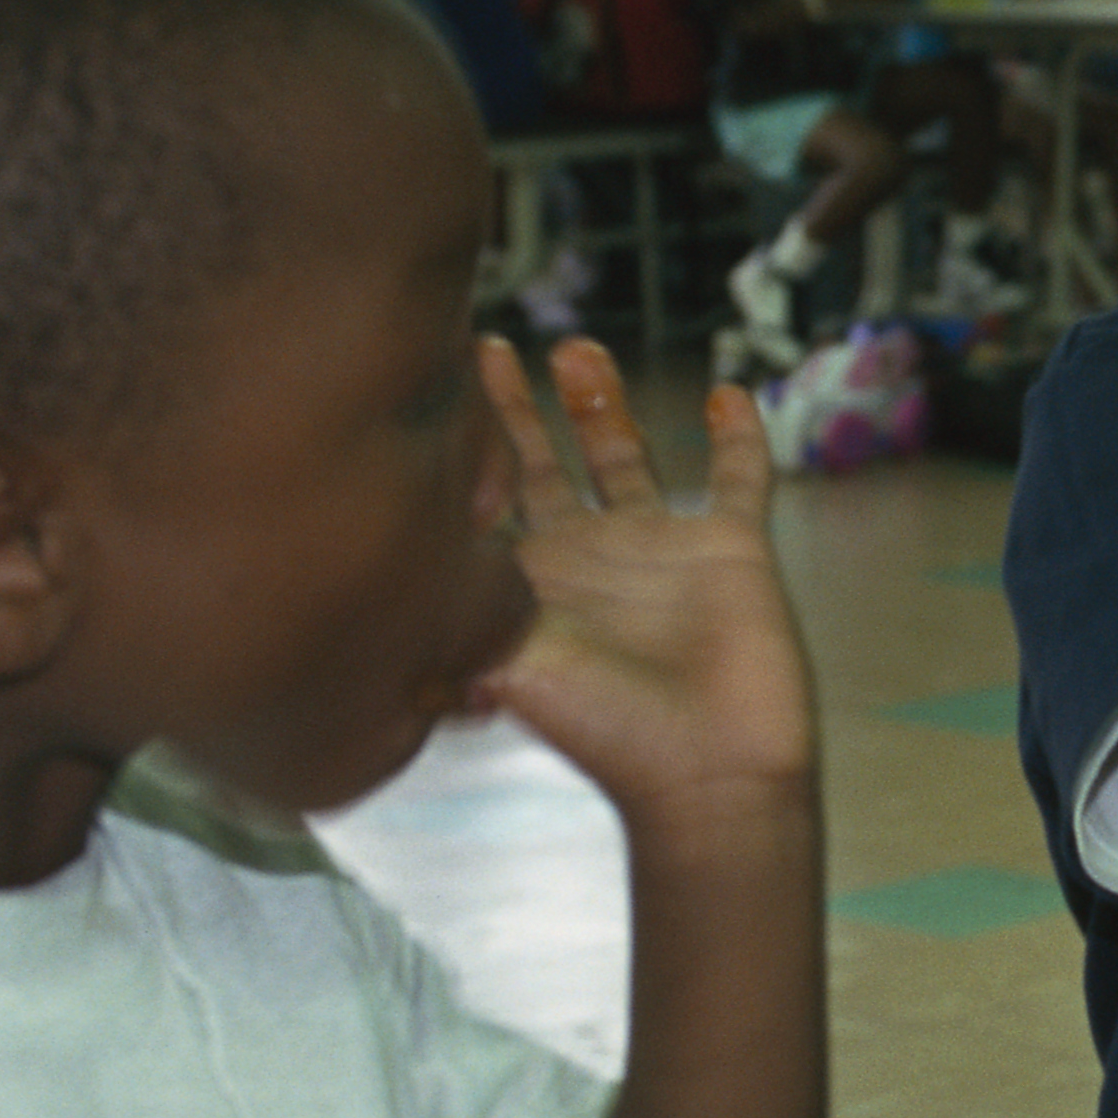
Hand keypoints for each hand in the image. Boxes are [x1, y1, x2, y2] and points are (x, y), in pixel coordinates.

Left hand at [472, 338, 815, 823]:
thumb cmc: (606, 729)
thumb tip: (377, 568)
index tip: (431, 381)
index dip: (461, 444)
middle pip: (545, 465)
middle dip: (514, 410)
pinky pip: (739, 479)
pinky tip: (726, 393)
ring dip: (602, 403)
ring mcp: (662, 550)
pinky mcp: (731, 549)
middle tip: (482, 346)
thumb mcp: (505, 663)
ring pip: (628, 457)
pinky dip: (738, 437)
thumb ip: (450, 609)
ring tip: (575, 349)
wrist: (709, 772)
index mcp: (533, 581)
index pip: (485, 496)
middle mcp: (591, 557)